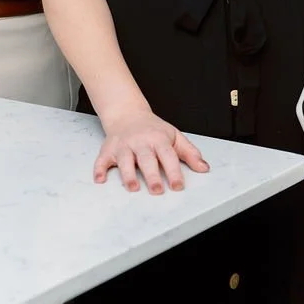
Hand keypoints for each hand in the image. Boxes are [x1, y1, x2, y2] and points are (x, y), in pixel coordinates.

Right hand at [95, 110, 209, 194]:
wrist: (128, 113)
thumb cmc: (153, 129)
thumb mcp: (174, 136)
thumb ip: (189, 153)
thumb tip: (204, 168)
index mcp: (158, 139)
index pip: (168, 155)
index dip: (174, 171)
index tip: (178, 186)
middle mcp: (140, 141)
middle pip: (146, 158)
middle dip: (151, 175)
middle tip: (157, 190)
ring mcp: (123, 145)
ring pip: (125, 160)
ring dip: (128, 174)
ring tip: (133, 188)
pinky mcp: (109, 149)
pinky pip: (102, 159)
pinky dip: (99, 169)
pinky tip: (100, 180)